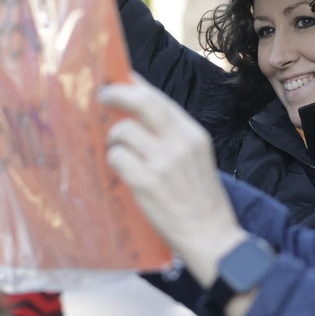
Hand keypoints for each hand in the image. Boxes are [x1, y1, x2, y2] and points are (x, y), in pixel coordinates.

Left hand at [102, 76, 245, 284]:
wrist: (211, 236)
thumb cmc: (201, 200)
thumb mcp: (196, 159)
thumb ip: (173, 136)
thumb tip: (141, 112)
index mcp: (194, 134)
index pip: (160, 99)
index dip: (136, 85)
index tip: (120, 79)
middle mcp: (179, 143)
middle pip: (142, 102)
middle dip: (117, 94)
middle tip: (102, 97)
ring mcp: (162, 162)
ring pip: (123, 132)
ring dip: (114, 140)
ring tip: (120, 152)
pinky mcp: (146, 182)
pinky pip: (117, 158)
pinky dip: (115, 162)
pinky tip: (123, 172)